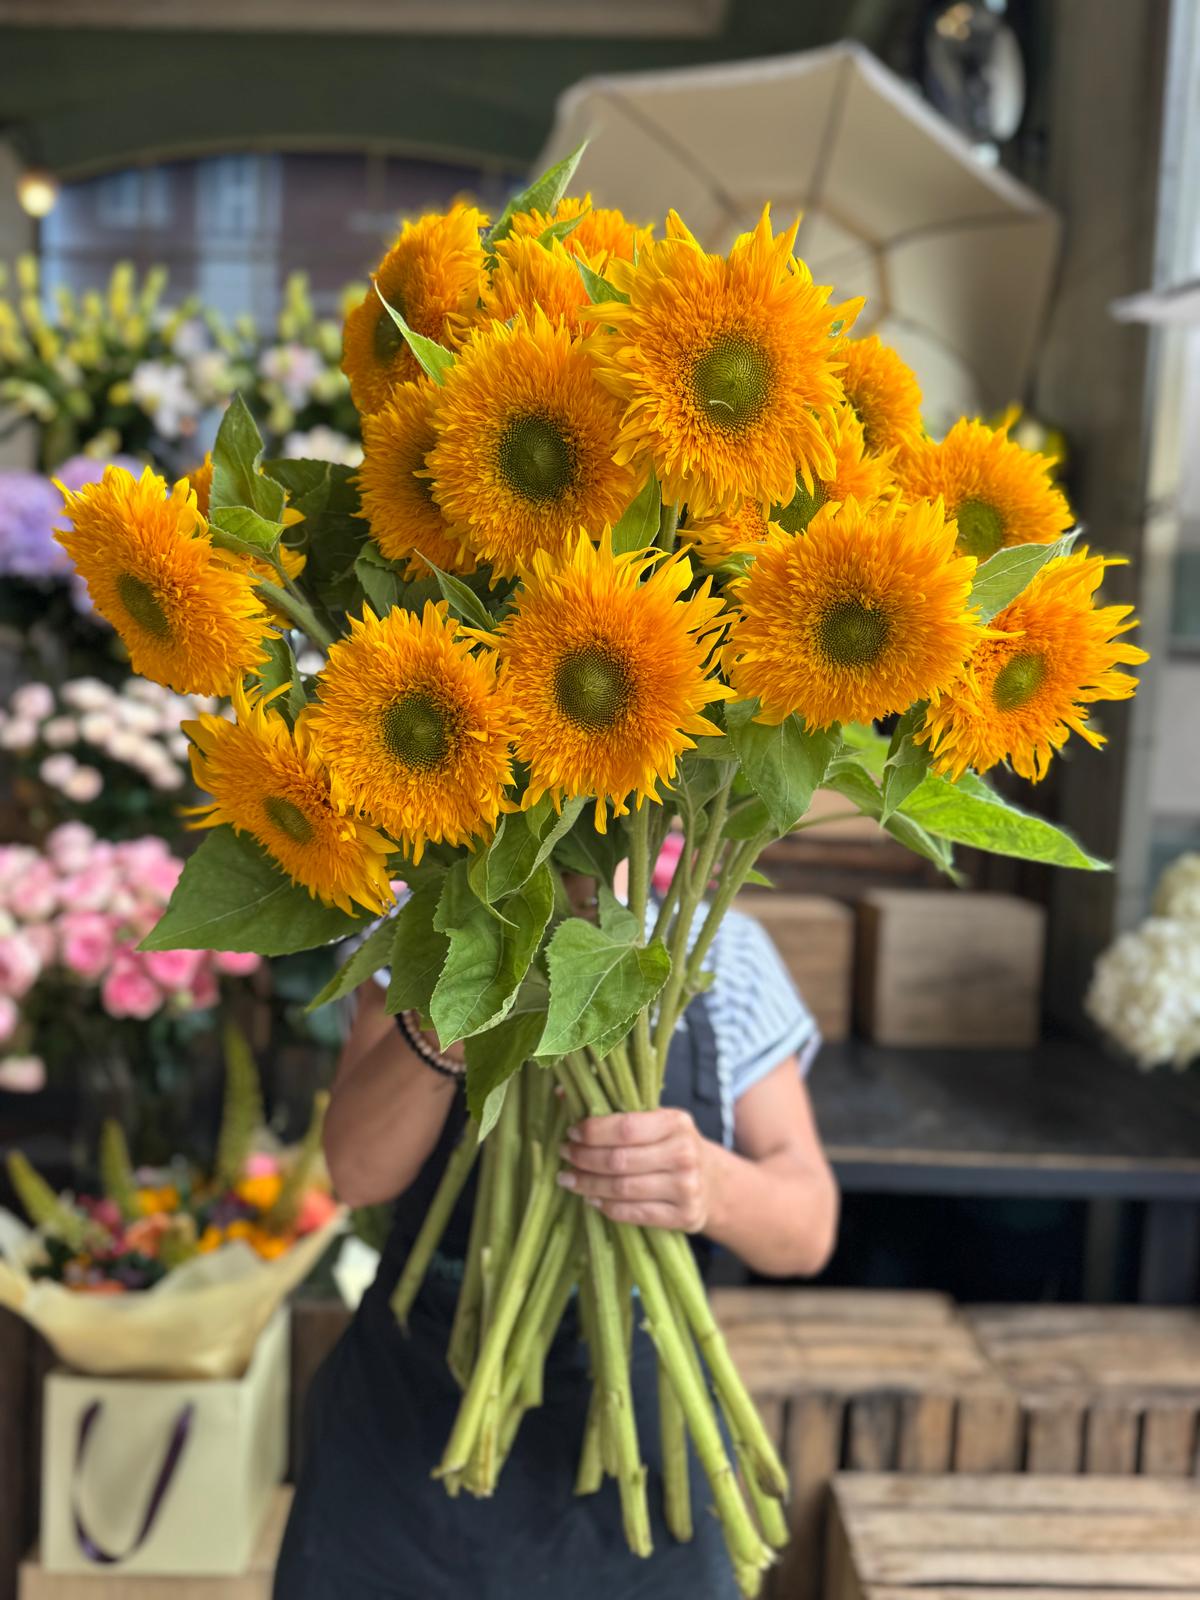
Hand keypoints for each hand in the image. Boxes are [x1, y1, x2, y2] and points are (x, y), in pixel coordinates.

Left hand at [557, 1108, 715, 1231]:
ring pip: (623, 1189)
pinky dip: (607, 1207)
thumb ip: (617, 1110)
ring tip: (569, 1179)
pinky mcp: (683, 1216)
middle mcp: (684, 1154)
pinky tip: (592, 1199)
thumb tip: (560, 1093)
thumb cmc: (673, 1146)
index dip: (593, 1131)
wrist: (715, 1184)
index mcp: (676, 1122)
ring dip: (588, 1185)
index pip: (626, 1127)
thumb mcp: (657, 1121)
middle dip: (584, 1159)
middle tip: (564, 1155)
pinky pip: (634, 1214)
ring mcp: (686, 1188)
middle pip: (620, 1160)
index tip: (571, 1133)